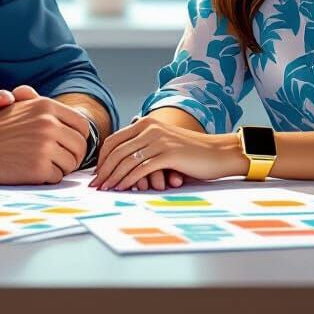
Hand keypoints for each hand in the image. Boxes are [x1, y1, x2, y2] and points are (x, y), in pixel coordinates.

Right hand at [0, 84, 89, 184]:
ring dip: (60, 168)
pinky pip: (57, 178)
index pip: (81, 125)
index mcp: (46, 106)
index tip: (70, 146)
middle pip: (80, 146)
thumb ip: (39, 105)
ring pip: (71, 164)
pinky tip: (32, 173)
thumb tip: (58, 118)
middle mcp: (49, 124)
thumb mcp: (15, 104)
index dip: (78, 138)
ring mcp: (45, 146)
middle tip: (60, 161)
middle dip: (73, 156)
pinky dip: (48, 178)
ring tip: (43, 166)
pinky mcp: (38, 168)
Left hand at [88, 114, 247, 189]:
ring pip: (126, 160)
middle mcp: (149, 128)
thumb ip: (143, 148)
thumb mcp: (163, 143)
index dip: (102, 158)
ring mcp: (158, 140)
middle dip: (103, 170)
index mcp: (145, 123)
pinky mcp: (168, 154)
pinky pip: (141, 168)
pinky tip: (122, 188)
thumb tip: (119, 165)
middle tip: (95, 186)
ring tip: (105, 190)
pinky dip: (128, 179)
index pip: (114, 140)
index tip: (96, 174)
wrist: (217, 153)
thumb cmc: (190, 153)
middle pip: (116, 150)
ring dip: (113, 177)